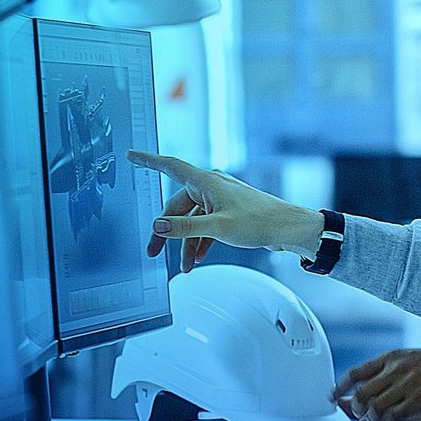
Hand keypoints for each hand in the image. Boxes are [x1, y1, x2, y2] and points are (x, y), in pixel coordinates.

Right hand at [127, 150, 319, 270]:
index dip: (149, 161)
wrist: (288, 229)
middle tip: (155, 250)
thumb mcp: (218, 228)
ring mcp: (219, 199)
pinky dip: (199, 240)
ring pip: (191, 219)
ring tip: (185, 264)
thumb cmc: (260, 221)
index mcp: (206, 182)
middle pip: (177, 205)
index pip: (170, 166)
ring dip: (186, 241)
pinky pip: (204, 225)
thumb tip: (158, 226)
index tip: (133, 156)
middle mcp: (211, 187)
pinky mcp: (227, 212)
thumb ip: (185, 228)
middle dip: (166, 230)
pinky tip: (198, 257)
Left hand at [330, 338, 420, 420]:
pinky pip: (394, 415)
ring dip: (371, 419)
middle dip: (354, 409)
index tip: (333, 396)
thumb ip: (392, 376)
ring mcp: (408, 382)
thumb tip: (372, 398)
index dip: (340, 386)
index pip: (356, 371)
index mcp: (392, 357)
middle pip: (360, 392)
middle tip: (358, 417)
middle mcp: (396, 368)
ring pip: (375, 406)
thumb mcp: (412, 361)